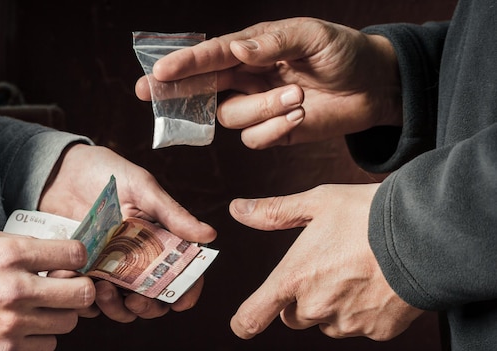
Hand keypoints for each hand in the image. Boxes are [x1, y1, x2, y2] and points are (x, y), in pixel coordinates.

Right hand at [0, 225, 94, 350]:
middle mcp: (16, 288)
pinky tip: (26, 326)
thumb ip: (17, 241)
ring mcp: (12, 323)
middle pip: (83, 292)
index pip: (75, 254)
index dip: (78, 258)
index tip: (70, 262)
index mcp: (11, 253)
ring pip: (69, 321)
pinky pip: (48, 346)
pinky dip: (43, 336)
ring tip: (42, 308)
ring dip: (60, 313)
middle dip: (79, 288)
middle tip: (65, 288)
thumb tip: (51, 249)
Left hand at [39, 144, 216, 321]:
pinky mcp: (83, 271)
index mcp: (160, 241)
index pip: (181, 274)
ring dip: (115, 308)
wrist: (59, 169)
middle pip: (153, 299)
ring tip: (102, 289)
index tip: (180, 302)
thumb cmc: (107, 172)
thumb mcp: (142, 188)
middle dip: (148, 307)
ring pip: (121, 306)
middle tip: (135, 300)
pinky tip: (75, 280)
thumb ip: (173, 214)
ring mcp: (110, 268)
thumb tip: (210, 235)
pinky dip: (83, 300)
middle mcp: (138, 260)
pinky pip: (86, 298)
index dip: (186, 292)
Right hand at [135, 17, 401, 148]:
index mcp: (253, 48)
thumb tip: (236, 50)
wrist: (374, 86)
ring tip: (298, 97)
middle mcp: (248, 77)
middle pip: (201, 88)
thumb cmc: (344, 52)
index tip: (159, 70)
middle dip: (175, 90)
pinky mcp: (272, 131)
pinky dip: (274, 130)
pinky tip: (299, 117)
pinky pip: (254, 139)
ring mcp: (258, 106)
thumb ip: (272, 43)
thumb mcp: (312, 37)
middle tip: (149, 92)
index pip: (211, 56)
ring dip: (262, 110)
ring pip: (232, 118)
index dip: (184, 63)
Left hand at [228, 183, 423, 340]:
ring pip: (327, 323)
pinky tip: (377, 284)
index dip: (244, 322)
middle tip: (325, 269)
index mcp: (294, 278)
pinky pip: (360, 327)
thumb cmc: (366, 214)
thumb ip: (273, 211)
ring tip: (356, 272)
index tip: (242, 323)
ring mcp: (348, 322)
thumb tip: (236, 209)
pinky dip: (364, 311)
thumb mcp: (316, 203)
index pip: (253, 317)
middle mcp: (316, 307)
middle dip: (300, 299)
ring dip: (332, 306)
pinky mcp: (378, 332)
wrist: (426, 232)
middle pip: (293, 317)